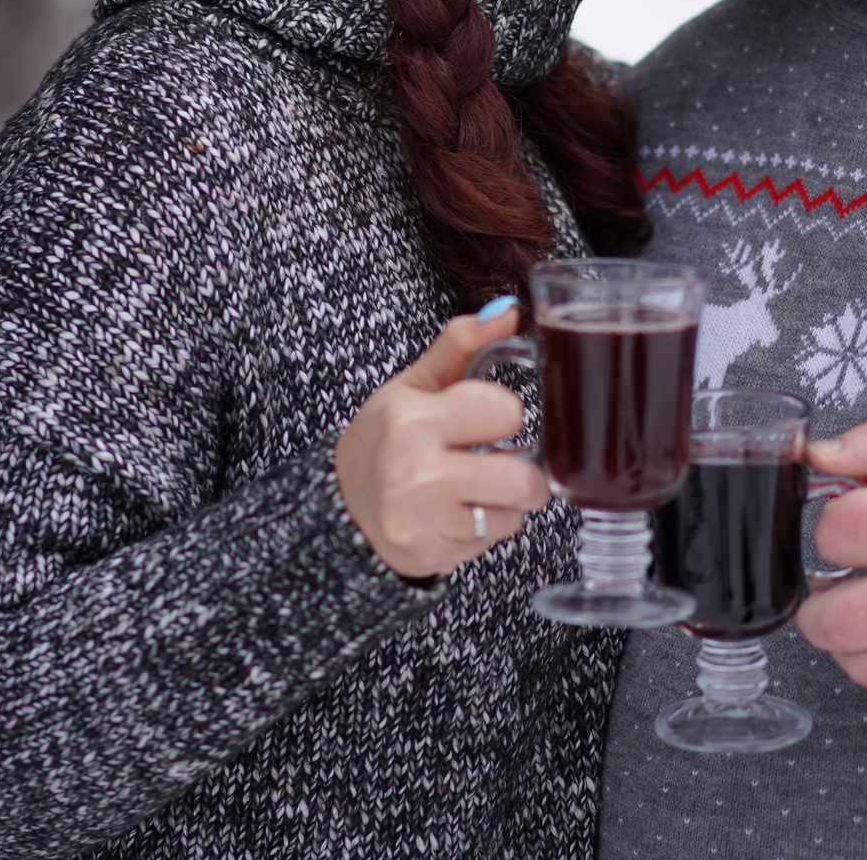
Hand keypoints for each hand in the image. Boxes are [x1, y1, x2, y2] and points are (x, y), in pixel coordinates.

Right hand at [335, 305, 549, 579]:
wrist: (340, 504)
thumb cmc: (384, 437)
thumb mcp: (415, 385)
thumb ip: (462, 344)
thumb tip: (509, 310)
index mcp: (414, 420)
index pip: (506, 412)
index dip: (506, 413)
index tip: (490, 418)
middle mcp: (416, 472)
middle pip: (522, 479)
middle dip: (526, 474)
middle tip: (506, 463)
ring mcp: (421, 519)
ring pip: (511, 517)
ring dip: (504, 505)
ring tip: (476, 490)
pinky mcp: (429, 555)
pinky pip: (488, 544)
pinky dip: (483, 530)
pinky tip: (457, 515)